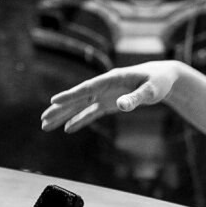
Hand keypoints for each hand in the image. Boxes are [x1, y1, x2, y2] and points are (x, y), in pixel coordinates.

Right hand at [41, 62, 180, 132]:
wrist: (163, 77)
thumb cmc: (158, 81)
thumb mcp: (151, 90)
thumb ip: (136, 98)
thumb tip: (121, 106)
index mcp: (111, 79)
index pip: (87, 88)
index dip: (70, 95)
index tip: (54, 100)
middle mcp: (104, 86)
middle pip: (78, 99)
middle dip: (60, 109)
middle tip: (42, 120)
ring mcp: (105, 95)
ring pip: (80, 106)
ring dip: (64, 115)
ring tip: (46, 125)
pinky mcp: (109, 103)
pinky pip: (91, 113)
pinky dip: (79, 120)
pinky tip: (67, 128)